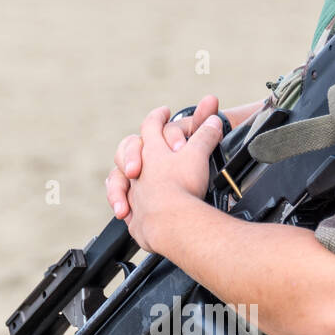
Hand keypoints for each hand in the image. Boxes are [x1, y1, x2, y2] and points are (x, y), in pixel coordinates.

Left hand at [121, 102, 224, 253]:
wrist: (171, 222)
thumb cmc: (183, 186)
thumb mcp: (198, 154)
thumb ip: (206, 135)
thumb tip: (215, 120)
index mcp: (152, 150)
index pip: (151, 124)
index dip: (158, 116)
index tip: (164, 112)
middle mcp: (138, 170)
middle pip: (127, 150)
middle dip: (135, 147)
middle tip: (147, 148)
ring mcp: (134, 193)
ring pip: (119, 179)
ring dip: (125, 178)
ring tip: (131, 179)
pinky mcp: (136, 217)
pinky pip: (127, 208)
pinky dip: (127, 205)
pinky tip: (131, 210)